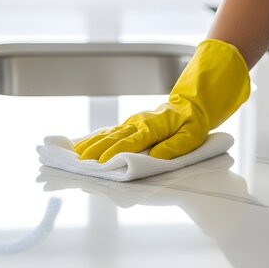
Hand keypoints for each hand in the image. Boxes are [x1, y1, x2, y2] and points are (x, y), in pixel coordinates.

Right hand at [74, 39, 249, 162]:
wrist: (194, 103)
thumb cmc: (194, 122)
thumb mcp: (192, 135)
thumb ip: (174, 146)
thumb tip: (155, 158)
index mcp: (153, 127)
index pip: (130, 142)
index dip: (115, 154)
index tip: (100, 164)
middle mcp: (139, 123)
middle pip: (113, 138)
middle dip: (95, 150)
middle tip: (79, 163)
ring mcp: (133, 123)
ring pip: (108, 134)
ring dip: (90, 145)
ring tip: (73, 156)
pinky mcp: (131, 125)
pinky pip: (110, 132)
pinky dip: (94, 138)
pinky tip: (81, 145)